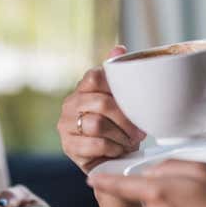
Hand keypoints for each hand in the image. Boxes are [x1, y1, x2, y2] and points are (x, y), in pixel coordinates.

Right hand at [58, 46, 145, 172]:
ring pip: (98, 124)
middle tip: (139, 131)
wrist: (109, 158)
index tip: (132, 102)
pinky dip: (112, 148)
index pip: (95, 76)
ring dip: (120, 135)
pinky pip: (95, 144)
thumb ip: (118, 76)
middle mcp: (70, 103)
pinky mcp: (68, 146)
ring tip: (129, 141)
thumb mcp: (120, 100)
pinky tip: (118, 150)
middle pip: (102, 103)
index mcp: (83, 88)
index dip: (115, 87)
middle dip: (126, 119)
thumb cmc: (117, 126)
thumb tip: (120, 48)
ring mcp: (66, 124)